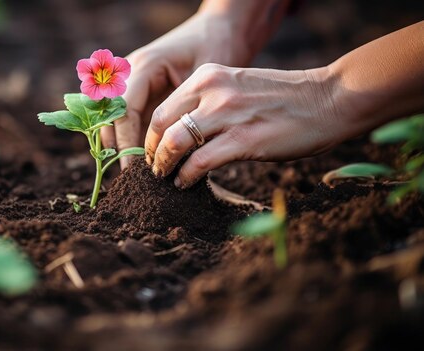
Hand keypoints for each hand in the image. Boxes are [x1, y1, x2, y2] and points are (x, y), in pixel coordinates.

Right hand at [102, 11, 251, 167]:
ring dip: (119, 145)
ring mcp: (130, 80)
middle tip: (131, 176)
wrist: (221, 29)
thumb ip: (186, 112)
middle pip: (110, 116)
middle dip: (118, 147)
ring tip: (133, 172)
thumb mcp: (205, 81)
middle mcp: (129, 71)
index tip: (134, 168)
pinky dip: (129, 139)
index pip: (124, 110)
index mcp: (144, 65)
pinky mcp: (137, 90)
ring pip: (111, 118)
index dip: (126, 141)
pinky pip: (124, 117)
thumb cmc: (218, 48)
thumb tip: (176, 154)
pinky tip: (140, 159)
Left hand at [146, 63, 355, 188]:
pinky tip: (186, 183)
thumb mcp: (237, 85)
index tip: (152, 150)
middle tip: (154, 166)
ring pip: (175, 143)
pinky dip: (186, 176)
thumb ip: (208, 102)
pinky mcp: (244, 140)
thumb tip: (180, 132)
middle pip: (161, 124)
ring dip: (164, 164)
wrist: (329, 99)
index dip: (151, 134)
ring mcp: (228, 115)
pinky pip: (199, 163)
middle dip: (152, 150)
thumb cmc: (283, 97)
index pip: (163, 107)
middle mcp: (213, 91)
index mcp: (209, 76)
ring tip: (166, 176)